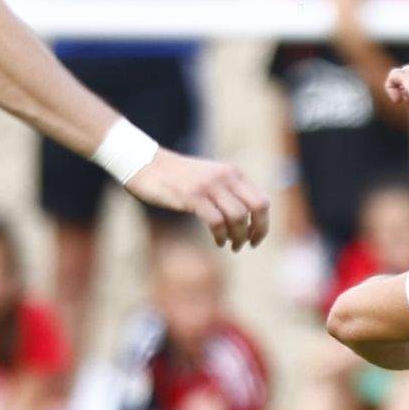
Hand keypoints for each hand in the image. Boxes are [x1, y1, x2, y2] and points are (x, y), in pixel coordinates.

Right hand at [126, 150, 270, 248]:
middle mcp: (226, 177)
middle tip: (249, 244)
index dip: (263, 223)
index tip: (256, 238)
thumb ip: (228, 191)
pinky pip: (217, 221)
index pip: (262, 200)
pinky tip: (219, 242)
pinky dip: (221, 236)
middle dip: (258, 230)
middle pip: (257, 207)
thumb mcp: (210, 178)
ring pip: (238, 216)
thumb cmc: (177, 177)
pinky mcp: (192, 196)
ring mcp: (209, 186)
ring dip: (239, 236)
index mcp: (233, 173)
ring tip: (233, 246)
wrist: (145, 163)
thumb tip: (245, 218)